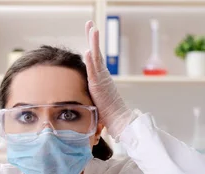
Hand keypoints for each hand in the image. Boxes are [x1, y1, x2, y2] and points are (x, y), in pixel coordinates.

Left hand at [84, 20, 134, 138]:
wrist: (119, 120)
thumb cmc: (108, 113)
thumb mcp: (96, 99)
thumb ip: (91, 92)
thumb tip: (85, 94)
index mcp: (101, 77)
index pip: (95, 58)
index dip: (92, 44)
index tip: (90, 31)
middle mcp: (102, 75)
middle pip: (97, 52)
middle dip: (93, 37)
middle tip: (90, 23)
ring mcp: (101, 79)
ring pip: (96, 57)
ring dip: (94, 42)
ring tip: (92, 28)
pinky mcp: (99, 86)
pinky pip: (94, 71)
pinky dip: (91, 61)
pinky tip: (88, 50)